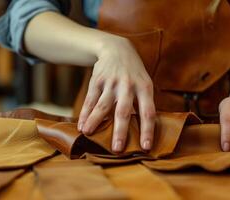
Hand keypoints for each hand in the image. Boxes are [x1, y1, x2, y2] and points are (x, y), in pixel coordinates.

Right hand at [77, 36, 155, 152]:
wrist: (117, 48)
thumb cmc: (134, 73)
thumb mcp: (145, 83)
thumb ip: (143, 104)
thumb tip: (143, 131)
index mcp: (144, 87)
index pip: (148, 112)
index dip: (147, 130)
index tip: (145, 147)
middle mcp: (128, 85)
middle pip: (124, 111)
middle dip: (120, 131)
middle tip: (117, 149)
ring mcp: (111, 82)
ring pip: (103, 105)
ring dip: (95, 121)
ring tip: (88, 134)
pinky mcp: (97, 80)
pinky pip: (90, 99)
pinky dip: (85, 113)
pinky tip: (81, 125)